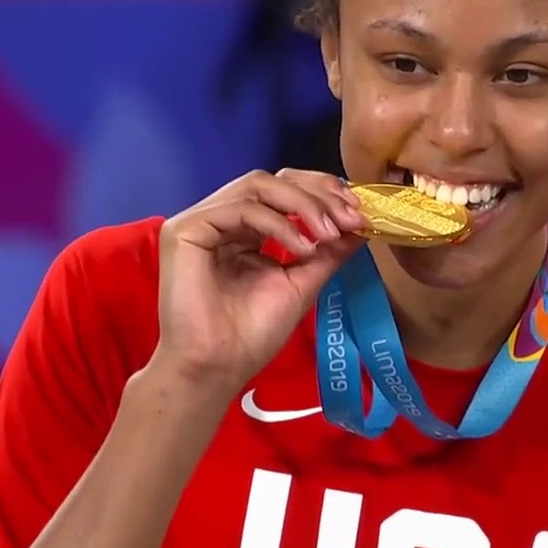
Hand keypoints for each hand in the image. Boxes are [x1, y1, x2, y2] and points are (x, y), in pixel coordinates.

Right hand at [153, 169, 367, 392]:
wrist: (217, 368)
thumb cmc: (253, 333)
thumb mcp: (303, 283)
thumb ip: (329, 251)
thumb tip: (362, 224)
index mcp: (246, 229)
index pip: (285, 190)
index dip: (324, 193)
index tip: (359, 211)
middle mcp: (222, 218)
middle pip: (273, 179)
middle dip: (319, 193)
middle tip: (350, 216)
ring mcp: (202, 221)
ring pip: (258, 185)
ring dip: (304, 205)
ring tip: (328, 234)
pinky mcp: (186, 229)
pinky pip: (241, 209)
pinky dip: (278, 224)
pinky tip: (301, 248)